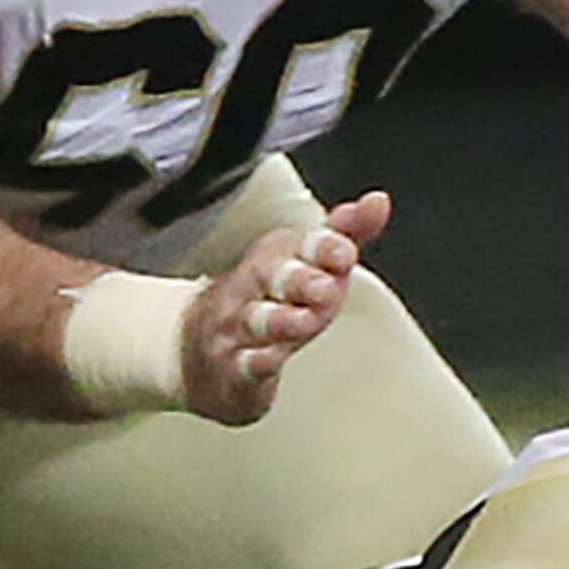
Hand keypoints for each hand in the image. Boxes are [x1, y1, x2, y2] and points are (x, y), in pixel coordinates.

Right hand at [181, 191, 383, 424]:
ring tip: (305, 321)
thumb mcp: (306, 263)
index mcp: (278, 256)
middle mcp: (255, 286)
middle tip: (326, 287)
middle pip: (274, 275)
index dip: (324, 246)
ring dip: (282, 320)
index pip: (301, 243)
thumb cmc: (265, 299)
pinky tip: (271, 360)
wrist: (189, 345)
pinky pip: (244, 363)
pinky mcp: (232, 368)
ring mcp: (239, 326)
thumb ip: (343, 234)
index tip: (345, 251)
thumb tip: (379, 201)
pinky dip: (258, 361)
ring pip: (258, 320)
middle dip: (301, 279)